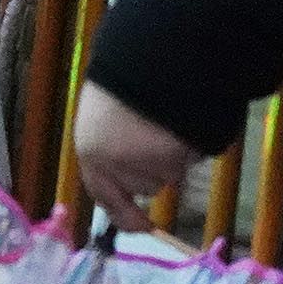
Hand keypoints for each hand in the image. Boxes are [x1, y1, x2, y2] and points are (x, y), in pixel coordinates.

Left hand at [74, 83, 201, 232]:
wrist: (149, 57)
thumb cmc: (122, 75)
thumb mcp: (102, 109)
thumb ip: (108, 142)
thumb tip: (122, 171)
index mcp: (91, 151)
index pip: (102, 194)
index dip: (122, 213)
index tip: (142, 226)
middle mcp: (117, 165)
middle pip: (145, 184)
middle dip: (152, 167)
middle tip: (156, 133)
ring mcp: (149, 162)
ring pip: (170, 172)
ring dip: (172, 153)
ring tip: (168, 116)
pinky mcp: (177, 156)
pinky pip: (191, 157)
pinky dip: (191, 142)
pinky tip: (183, 115)